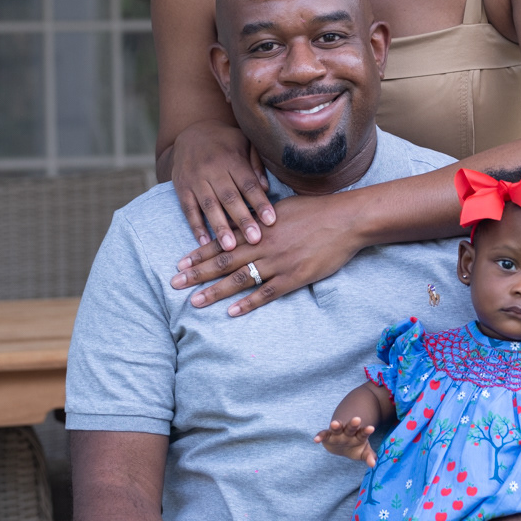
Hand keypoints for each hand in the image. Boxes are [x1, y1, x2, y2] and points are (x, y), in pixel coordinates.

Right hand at [169, 119, 273, 252]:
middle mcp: (213, 169)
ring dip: (220, 227)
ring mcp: (195, 179)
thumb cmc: (226, 142)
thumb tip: (266, 188)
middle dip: (243, 219)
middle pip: (230, 197)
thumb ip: (256, 164)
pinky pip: (189, 209)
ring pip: (209, 205)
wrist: (190, 133)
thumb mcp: (245, 143)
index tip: (271, 221)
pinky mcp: (182, 188)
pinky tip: (205, 242)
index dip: (260, 203)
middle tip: (255, 240)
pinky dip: (196, 226)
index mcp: (232, 159)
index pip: (248, 184)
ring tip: (230, 247)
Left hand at [171, 191, 363, 313]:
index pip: (222, 242)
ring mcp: (278, 262)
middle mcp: (262, 245)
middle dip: (197, 275)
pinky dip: (248, 303)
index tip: (179, 265)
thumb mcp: (281, 207)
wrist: (345, 220)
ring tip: (195, 302)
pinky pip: (266, 293)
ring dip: (215, 292)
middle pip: (223, 262)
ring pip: (239, 280)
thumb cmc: (315, 210)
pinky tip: (232, 312)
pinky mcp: (294, 277)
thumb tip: (244, 220)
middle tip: (174, 285)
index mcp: (257, 227)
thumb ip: (259, 217)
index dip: (199, 254)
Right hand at [314, 416, 376, 465]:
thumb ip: (369, 456)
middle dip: (353, 424)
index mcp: (359, 436)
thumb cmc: (356, 446)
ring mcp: (338, 433)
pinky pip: (324, 434)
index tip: (371, 428)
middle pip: (351, 427)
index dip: (367, 431)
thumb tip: (373, 464)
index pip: (363, 433)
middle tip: (357, 419)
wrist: (343, 443)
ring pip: (337, 428)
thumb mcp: (364, 452)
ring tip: (334, 423)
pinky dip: (320, 436)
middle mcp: (348, 433)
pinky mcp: (328, 436)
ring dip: (336, 426)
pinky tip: (316, 439)